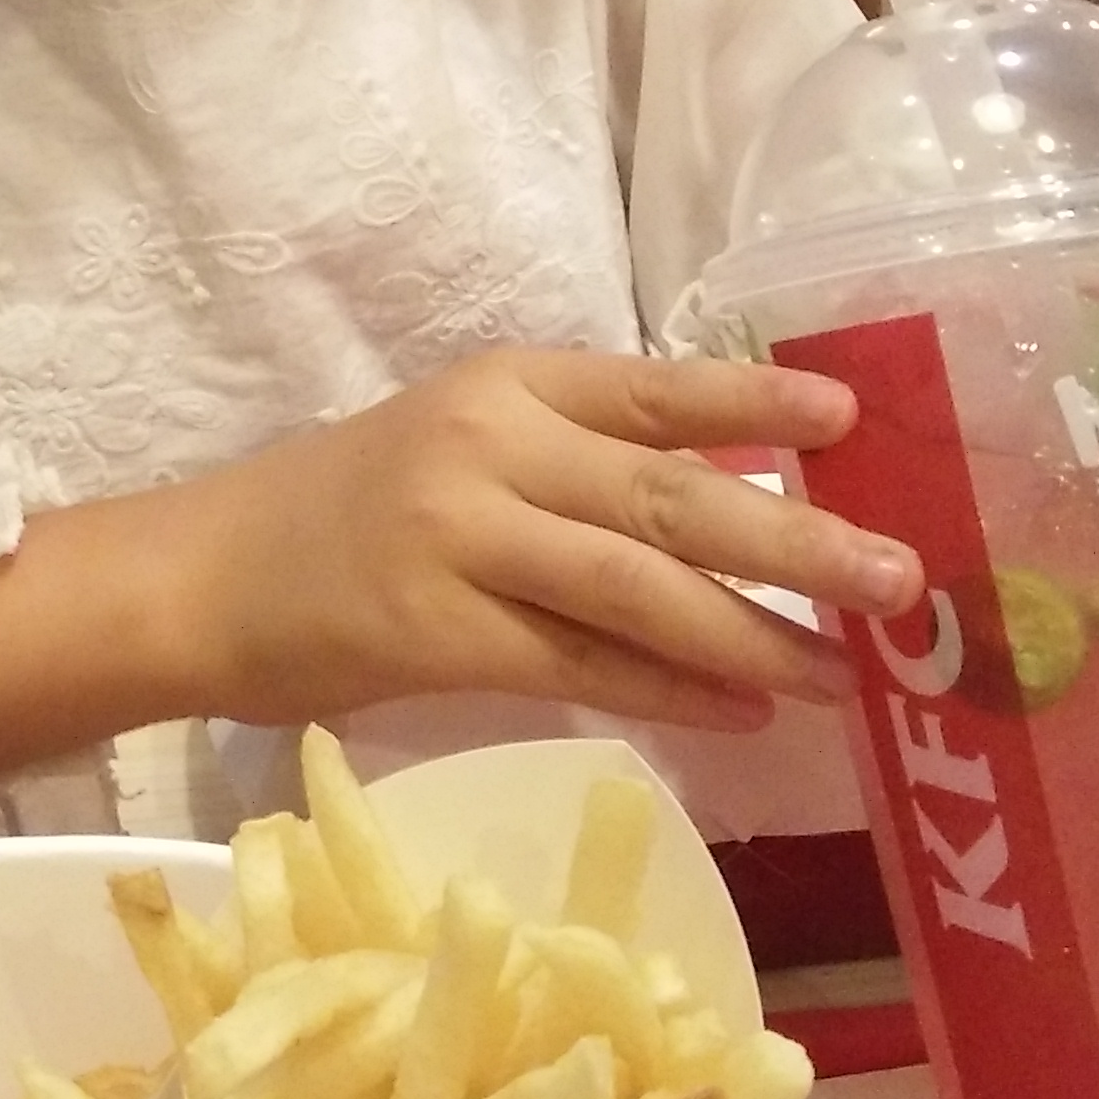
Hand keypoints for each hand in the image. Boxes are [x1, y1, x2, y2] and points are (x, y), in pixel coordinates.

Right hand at [157, 350, 922, 739]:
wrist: (201, 578)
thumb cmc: (343, 514)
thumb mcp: (462, 449)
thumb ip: (578, 466)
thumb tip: (736, 501)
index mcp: (506, 385)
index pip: (655, 386)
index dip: (758, 398)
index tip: (855, 415)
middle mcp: (490, 445)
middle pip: (669, 492)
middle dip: (795, 537)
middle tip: (897, 578)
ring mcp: (459, 535)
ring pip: (636, 585)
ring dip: (753, 632)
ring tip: (845, 670)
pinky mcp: (433, 630)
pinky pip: (579, 661)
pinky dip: (669, 690)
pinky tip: (742, 713)